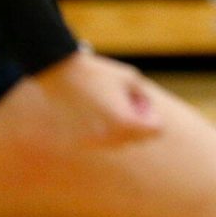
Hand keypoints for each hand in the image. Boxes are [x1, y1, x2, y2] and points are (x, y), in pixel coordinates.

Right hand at [36, 49, 161, 145]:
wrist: (60, 74)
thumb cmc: (97, 73)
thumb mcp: (129, 77)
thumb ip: (144, 96)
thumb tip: (148, 112)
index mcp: (126, 122)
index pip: (156, 131)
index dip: (152, 115)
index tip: (139, 100)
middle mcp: (110, 138)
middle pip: (138, 138)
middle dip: (137, 121)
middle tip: (122, 99)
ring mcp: (94, 142)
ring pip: (119, 142)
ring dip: (119, 127)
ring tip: (106, 105)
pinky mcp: (79, 143)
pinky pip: (101, 141)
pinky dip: (102, 130)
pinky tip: (92, 112)